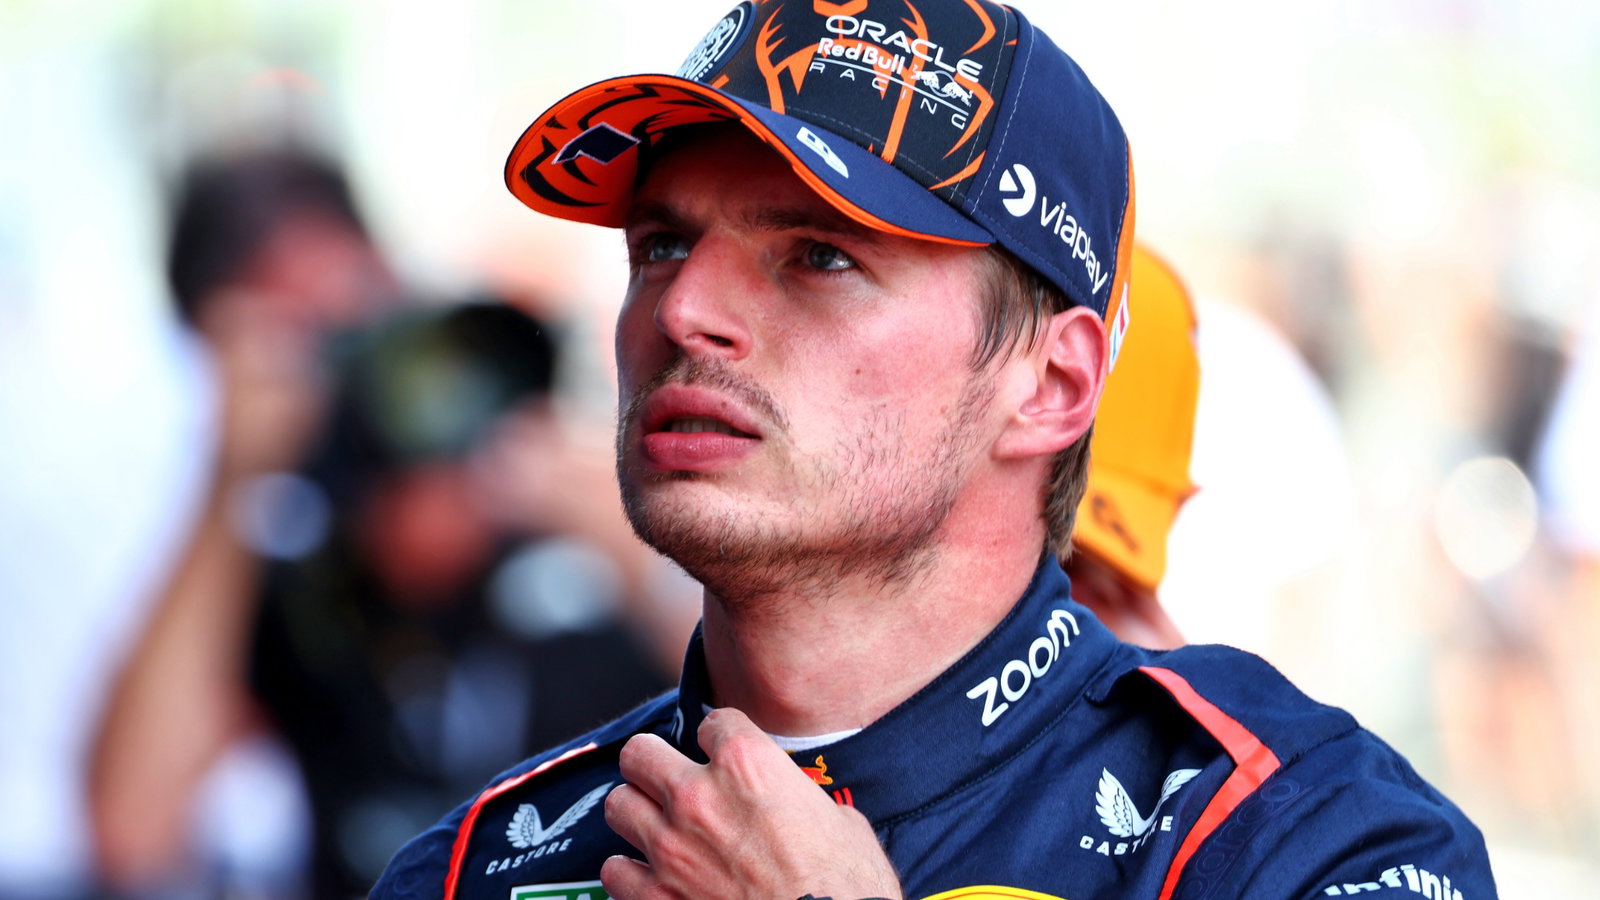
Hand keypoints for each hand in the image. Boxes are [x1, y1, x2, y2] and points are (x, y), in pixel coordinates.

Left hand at [601, 708, 901, 899]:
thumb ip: (801, 801)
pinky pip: (613, 870)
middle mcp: (699, 796)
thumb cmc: (846, 889)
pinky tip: (652, 877)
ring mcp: (670, 847)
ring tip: (657, 826)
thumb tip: (797, 808)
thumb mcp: (841, 824)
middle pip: (641, 753)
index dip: (721, 739)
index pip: (713, 723)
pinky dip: (629, 872)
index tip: (724, 753)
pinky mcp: (655, 897)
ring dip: (637, 814)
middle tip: (670, 780)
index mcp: (748, 764)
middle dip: (654, 764)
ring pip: (617, 804)